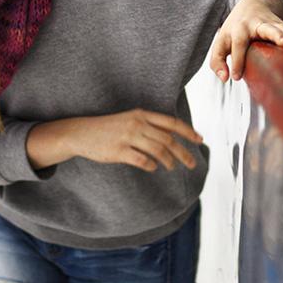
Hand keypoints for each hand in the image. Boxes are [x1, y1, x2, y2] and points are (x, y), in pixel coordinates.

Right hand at [34, 109, 202, 172]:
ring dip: (168, 161)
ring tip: (172, 167)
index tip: (200, 140)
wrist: (82, 132)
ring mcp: (127, 137)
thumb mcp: (131, 120)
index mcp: (142, 114)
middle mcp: (137, 123)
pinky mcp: (118, 151)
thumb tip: (171, 139)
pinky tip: (153, 167)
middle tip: (192, 164)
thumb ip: (149, 127)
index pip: (171, 123)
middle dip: (183, 152)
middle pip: (167, 139)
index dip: (188, 131)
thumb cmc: (109, 128)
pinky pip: (141, 160)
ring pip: (157, 150)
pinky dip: (150, 165)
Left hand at [210, 0, 282, 81]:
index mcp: (239, 29)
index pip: (237, 43)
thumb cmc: (234, 29)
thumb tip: (225, 78)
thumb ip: (217, 61)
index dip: (236, 60)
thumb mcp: (221, 43)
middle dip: (276, 35)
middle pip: (267, 28)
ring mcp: (273, 23)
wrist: (250, 5)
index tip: (237, 77)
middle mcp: (257, 24)